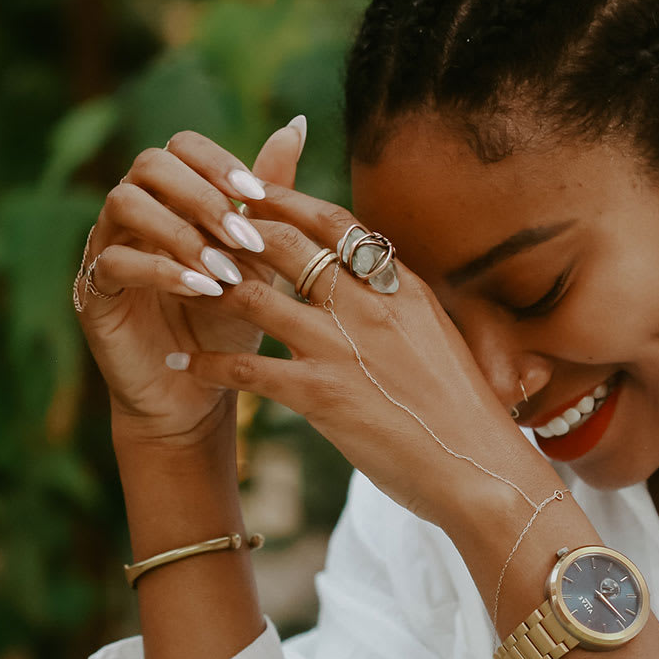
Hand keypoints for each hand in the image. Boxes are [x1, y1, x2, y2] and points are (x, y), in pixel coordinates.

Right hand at [75, 121, 304, 446]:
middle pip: (149, 163)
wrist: (201, 391)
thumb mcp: (259, 256)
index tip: (256, 195)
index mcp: (170, 195)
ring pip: (124, 202)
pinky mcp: (92, 291)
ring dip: (181, 231)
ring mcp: (106, 246)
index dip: (217, 161)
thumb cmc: (231, 320)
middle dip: (201, 195)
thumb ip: (268, 194)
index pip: (181, 144)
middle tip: (243, 235)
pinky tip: (202, 291)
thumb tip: (297, 124)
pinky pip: (113, 261)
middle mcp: (133, 211)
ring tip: (223, 270)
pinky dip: (162, 271)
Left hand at [162, 184, 558, 528]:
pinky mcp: (321, 396)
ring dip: (211, 288)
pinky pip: (247, 371)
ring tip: (179, 284)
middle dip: (237, 230)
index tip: (251, 188)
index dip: (286, 199)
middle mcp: (369, 305)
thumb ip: (397, 303)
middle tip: (198, 223)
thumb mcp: (435, 336)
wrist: (479, 470)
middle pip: (287, 244)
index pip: (334, 222)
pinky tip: (182, 364)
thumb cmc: (462, 411)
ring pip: (256, 296)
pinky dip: (208, 365)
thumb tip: (368, 279)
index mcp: (399, 286)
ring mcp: (343, 348)